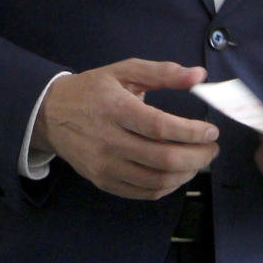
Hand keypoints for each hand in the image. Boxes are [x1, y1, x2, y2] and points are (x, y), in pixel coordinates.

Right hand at [32, 58, 218, 198]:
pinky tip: (178, 172)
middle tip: (212, 148)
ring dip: (186, 174)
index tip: (211, 131)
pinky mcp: (103, 182)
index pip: (160, 127)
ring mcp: (105, 166)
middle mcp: (109, 141)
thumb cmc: (93, 89)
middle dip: (197, 156)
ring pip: (156, 181)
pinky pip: (143, 192)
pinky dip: (167, 186)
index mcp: (116, 109)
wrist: (51, 114)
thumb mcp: (125, 70)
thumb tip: (199, 76)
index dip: (191, 132)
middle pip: (162, 159)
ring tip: (199, 159)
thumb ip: (163, 72)